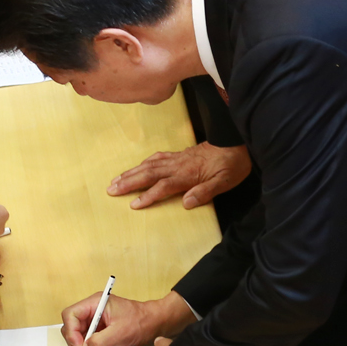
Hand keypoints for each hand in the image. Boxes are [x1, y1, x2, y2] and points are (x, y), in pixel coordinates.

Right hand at [60, 291, 192, 345]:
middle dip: (76, 341)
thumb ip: (100, 341)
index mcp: (95, 303)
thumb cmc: (140, 321)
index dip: (71, 331)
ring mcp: (94, 318)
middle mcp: (92, 309)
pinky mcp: (98, 328)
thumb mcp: (120, 332)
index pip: (70, 315)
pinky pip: (86, 338)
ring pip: (77, 333)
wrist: (154, 323)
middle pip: (71, 325)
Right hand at [110, 143, 251, 209]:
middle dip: (129, 182)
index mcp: (188, 174)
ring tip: (115, 180)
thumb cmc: (233, 164)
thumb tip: (186, 203)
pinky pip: (157, 157)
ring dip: (131, 172)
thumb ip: (206, 192)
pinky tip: (137, 166)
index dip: (148, 196)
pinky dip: (144, 162)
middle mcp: (179, 165)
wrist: (236, 141)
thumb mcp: (225, 182)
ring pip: (149, 165)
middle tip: (111, 190)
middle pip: (149, 174)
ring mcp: (178, 158)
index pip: (163, 186)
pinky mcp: (180, 154)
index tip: (133, 204)